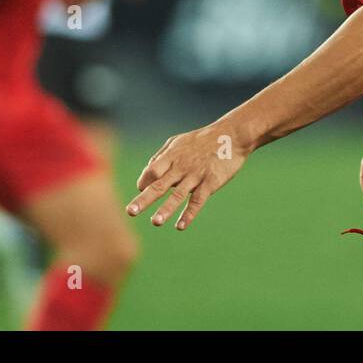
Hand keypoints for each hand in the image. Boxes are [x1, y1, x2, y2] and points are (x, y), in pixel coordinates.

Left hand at [127, 125, 249, 229]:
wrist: (231, 135)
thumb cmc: (202, 139)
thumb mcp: (178, 141)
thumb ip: (161, 156)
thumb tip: (147, 172)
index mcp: (172, 156)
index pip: (151, 171)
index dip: (144, 181)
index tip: (141, 188)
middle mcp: (181, 167)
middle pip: (159, 184)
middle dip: (144, 199)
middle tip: (130, 211)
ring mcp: (196, 175)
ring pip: (178, 195)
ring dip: (166, 209)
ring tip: (155, 222)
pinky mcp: (210, 183)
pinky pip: (197, 201)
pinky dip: (189, 214)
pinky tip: (180, 226)